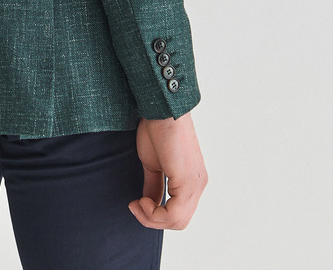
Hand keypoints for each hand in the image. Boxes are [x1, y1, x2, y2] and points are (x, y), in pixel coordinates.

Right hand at [127, 110, 206, 229]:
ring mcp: (195, 184)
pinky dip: (155, 214)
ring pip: (177, 221)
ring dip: (152, 218)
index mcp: (192, 180)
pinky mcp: (187, 181)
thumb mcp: (153, 164)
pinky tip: (142, 201)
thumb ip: (154, 185)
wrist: (161, 110)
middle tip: (135, 206)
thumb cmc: (157, 128)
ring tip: (137, 203)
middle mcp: (198, 184)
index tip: (136, 203)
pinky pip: (174, 213)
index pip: (178, 213)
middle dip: (153, 220)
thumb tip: (149, 203)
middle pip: (179, 221)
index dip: (155, 215)